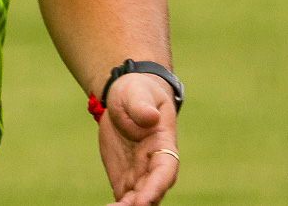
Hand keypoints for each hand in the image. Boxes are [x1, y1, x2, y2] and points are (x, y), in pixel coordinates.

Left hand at [96, 73, 178, 205]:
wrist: (126, 98)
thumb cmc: (137, 92)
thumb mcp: (137, 93)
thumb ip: (142, 106)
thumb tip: (150, 117)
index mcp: (163, 145)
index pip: (164, 171)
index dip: (156, 187)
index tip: (144, 200)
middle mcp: (154, 165)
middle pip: (152, 191)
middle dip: (141, 203)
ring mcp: (139, 174)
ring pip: (137, 199)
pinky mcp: (124, 177)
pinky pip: (123, 198)